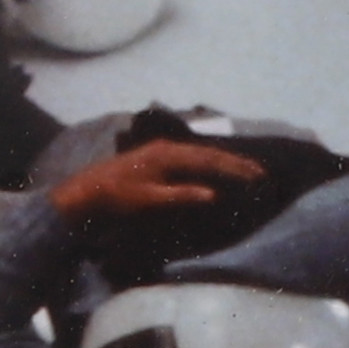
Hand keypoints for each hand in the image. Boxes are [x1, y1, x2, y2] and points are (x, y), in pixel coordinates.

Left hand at [49, 140, 265, 232]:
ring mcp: (161, 151)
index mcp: (167, 154)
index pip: (210, 159)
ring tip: (246, 170)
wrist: (87, 191)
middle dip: (235, 162)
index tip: (258, 176)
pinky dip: (208, 163)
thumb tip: (214, 194)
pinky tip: (215, 170)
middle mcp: (167, 147)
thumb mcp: (150, 200)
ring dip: (223, 161)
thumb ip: (181, 195)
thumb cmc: (117, 197)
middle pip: (209, 153)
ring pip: (200, 153)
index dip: (236, 168)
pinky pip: (190, 158)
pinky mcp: (157, 158)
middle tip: (261, 173)